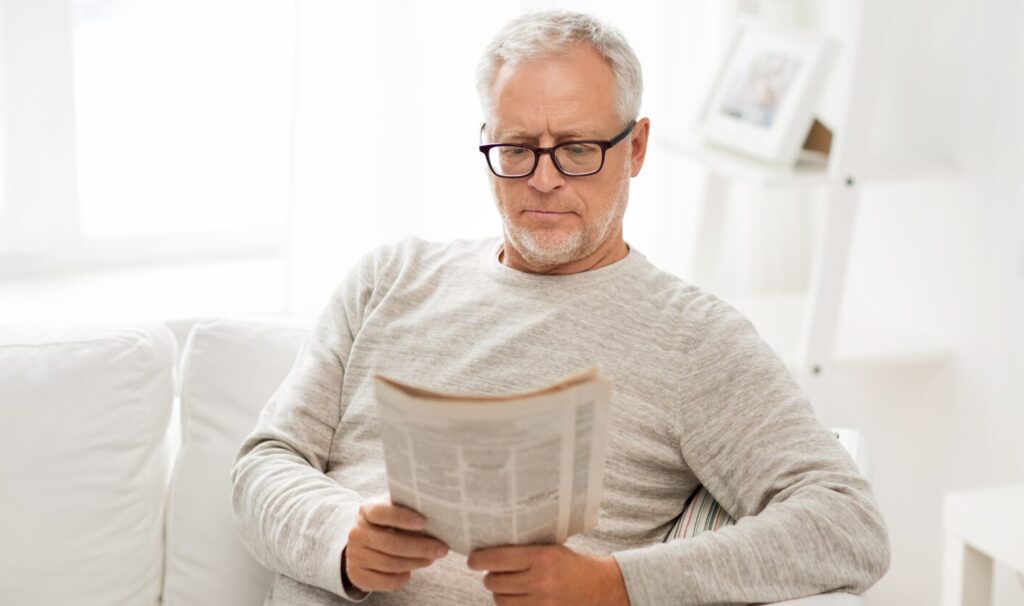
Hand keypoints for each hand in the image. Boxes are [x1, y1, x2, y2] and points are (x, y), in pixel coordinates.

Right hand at [343, 500, 448, 592]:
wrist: (364, 542)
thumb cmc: (388, 524)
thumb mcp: (394, 511)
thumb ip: (410, 511)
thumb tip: (436, 521)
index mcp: (366, 510)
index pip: (382, 512)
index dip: (403, 517)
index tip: (424, 521)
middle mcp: (356, 532)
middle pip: (391, 543)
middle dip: (421, 547)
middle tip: (442, 549)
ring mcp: (354, 555)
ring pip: (391, 564)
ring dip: (416, 562)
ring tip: (431, 558)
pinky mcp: (357, 575)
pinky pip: (386, 581)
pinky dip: (403, 577)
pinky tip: (411, 571)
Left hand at [467, 544, 628, 605]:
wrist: (599, 586)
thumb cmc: (571, 564)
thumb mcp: (551, 549)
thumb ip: (525, 550)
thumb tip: (491, 548)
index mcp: (541, 557)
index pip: (498, 558)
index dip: (479, 559)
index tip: (472, 560)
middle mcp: (539, 580)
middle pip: (494, 581)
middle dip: (489, 576)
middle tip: (493, 571)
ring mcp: (541, 601)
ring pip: (500, 599)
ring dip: (498, 592)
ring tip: (506, 584)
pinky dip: (509, 604)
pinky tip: (516, 596)